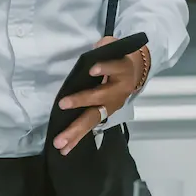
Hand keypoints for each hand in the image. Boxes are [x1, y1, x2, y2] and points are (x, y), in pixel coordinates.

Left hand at [53, 37, 149, 155]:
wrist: (134, 72)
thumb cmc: (117, 57)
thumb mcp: (114, 47)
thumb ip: (105, 47)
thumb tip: (96, 49)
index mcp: (123, 70)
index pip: (114, 67)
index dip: (105, 68)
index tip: (92, 70)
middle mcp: (119, 90)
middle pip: (100, 97)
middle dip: (82, 101)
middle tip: (63, 104)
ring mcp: (111, 106)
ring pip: (93, 119)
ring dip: (75, 131)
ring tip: (60, 142)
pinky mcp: (104, 116)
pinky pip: (89, 128)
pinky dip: (76, 139)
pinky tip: (63, 149)